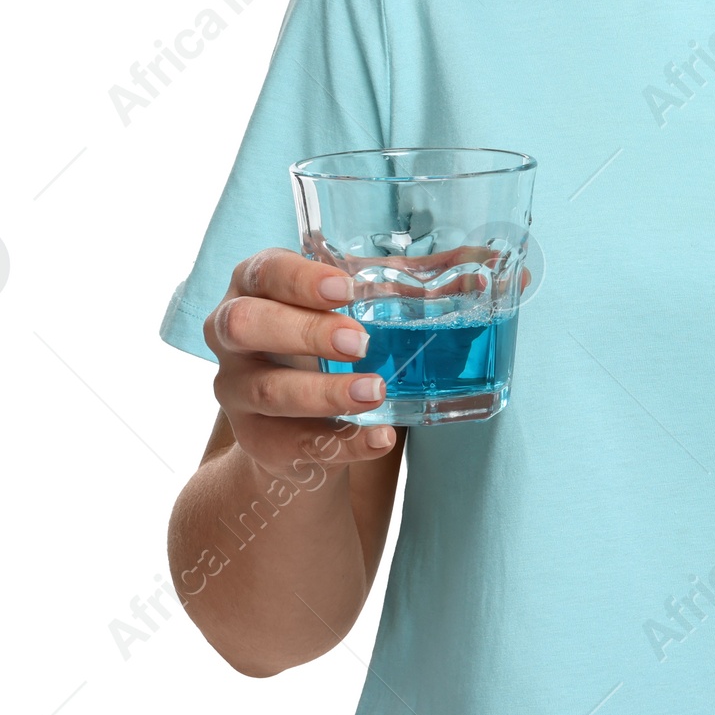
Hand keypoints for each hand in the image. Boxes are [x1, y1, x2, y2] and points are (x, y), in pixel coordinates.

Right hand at [204, 248, 399, 480]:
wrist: (298, 417)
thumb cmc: (329, 337)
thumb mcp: (358, 304)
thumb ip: (410, 283)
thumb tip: (482, 269)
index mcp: (255, 286)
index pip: (262, 271)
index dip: (298, 278)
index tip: (346, 288)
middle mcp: (232, 335)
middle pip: (244, 325)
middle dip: (303, 331)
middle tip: (360, 341)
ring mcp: (237, 391)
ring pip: (268, 391)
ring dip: (325, 392)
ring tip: (377, 390)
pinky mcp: (258, 440)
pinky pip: (292, 445)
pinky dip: (341, 444)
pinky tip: (379, 438)